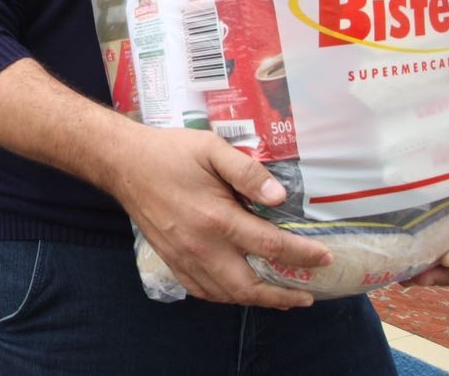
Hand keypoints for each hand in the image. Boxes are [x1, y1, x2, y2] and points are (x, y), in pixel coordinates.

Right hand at [107, 125, 327, 308]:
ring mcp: (184, 258)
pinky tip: (238, 292)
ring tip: (281, 298)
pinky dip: (225, 297)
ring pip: (226, 294)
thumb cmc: (169, 152)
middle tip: (308, 294)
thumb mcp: (210, 149)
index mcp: (216, 218)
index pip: (269, 246)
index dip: (302, 254)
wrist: (124, 163)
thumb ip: (247, 171)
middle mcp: (201, 246)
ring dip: (257, 300)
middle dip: (283, 295)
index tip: (325, 257)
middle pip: (249, 286)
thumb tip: (278, 197)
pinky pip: (202, 291)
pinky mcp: (171, 260)